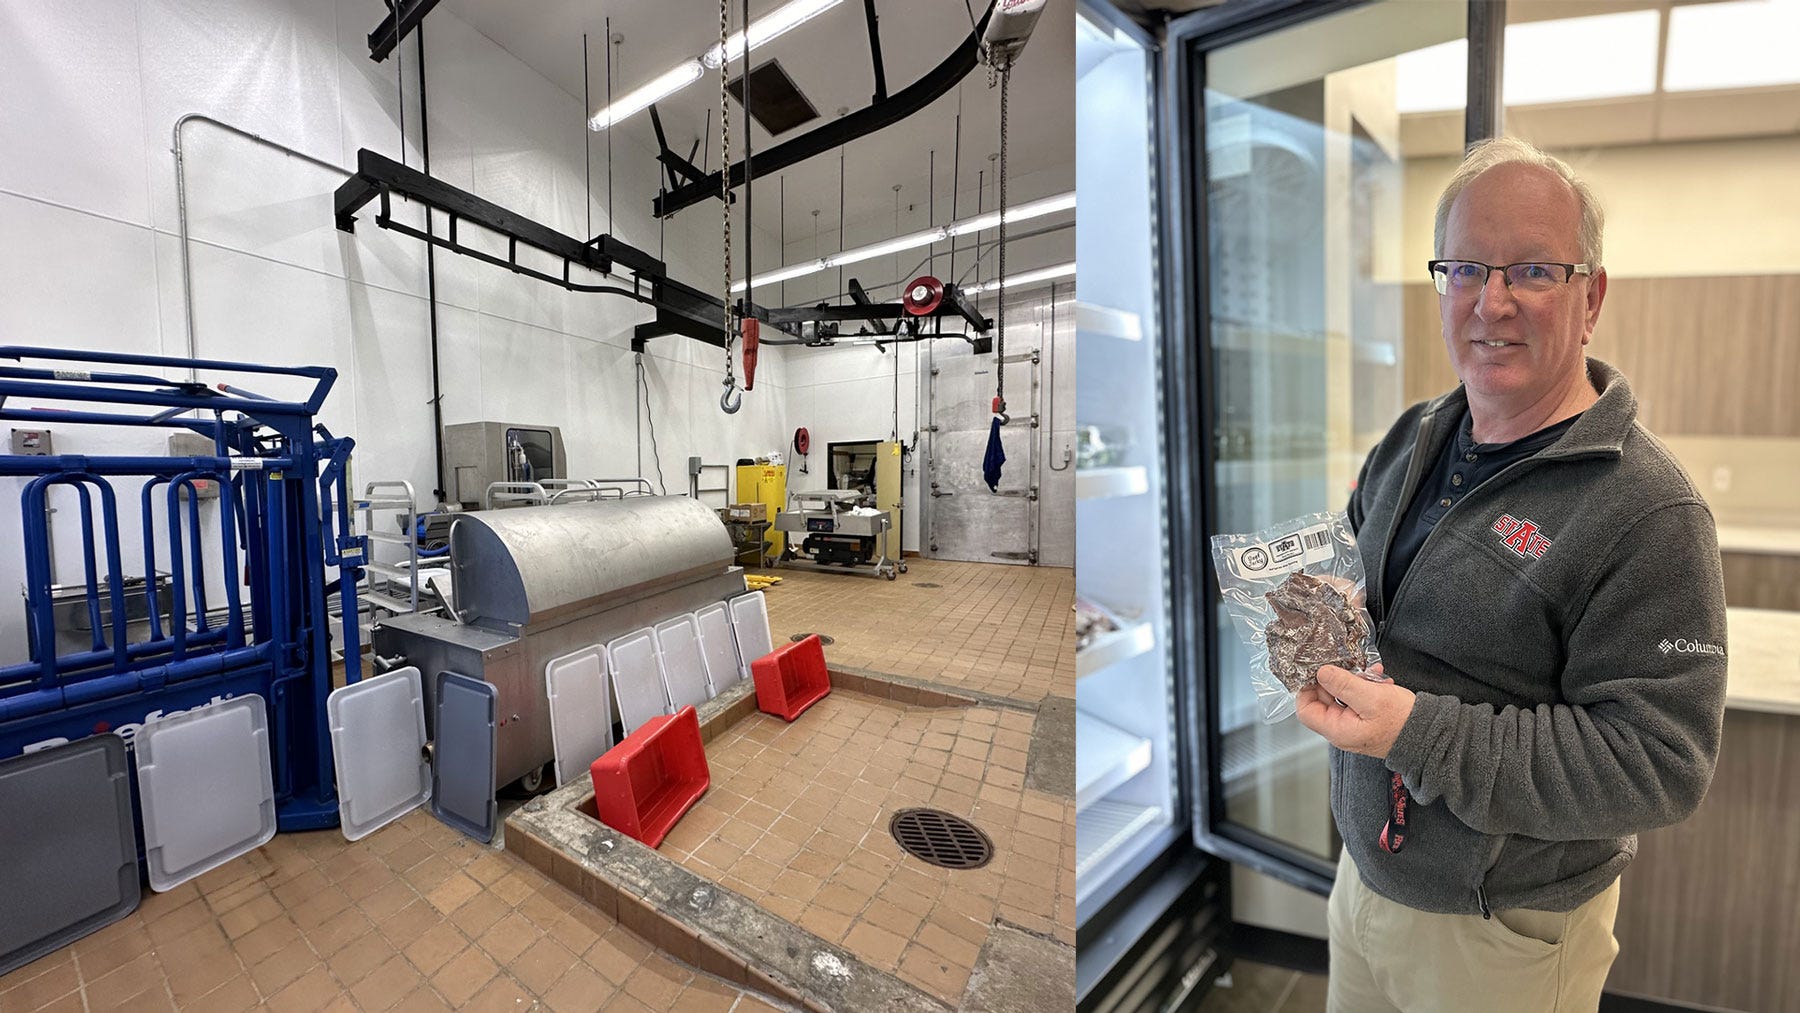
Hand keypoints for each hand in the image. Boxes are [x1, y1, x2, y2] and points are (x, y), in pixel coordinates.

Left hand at [1295, 663, 1414, 758]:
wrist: (1429, 735)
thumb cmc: (1402, 722)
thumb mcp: (1371, 697)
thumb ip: (1343, 685)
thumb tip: (1321, 673)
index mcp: (1337, 729)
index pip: (1305, 710)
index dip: (1307, 689)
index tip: (1316, 671)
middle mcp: (1342, 730)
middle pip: (1324, 700)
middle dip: (1337, 681)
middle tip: (1351, 669)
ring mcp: (1353, 725)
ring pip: (1342, 696)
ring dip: (1355, 682)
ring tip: (1372, 676)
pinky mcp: (1365, 720)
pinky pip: (1357, 700)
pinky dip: (1365, 688)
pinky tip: (1379, 681)